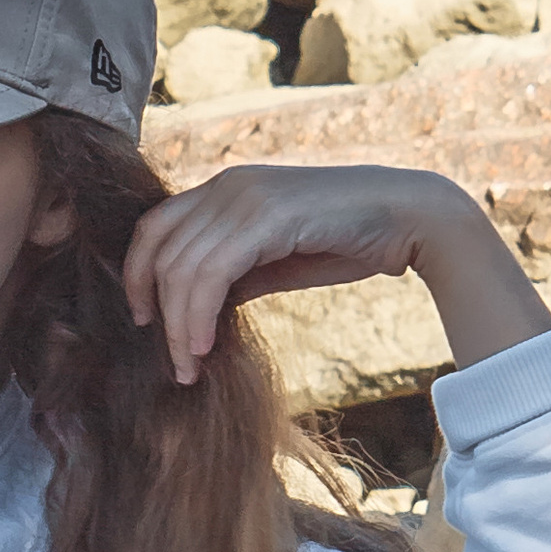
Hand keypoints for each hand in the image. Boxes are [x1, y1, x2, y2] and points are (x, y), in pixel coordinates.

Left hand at [123, 164, 550, 383]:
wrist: (412, 220)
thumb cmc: (347, 240)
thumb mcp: (274, 261)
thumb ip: (233, 276)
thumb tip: (193, 312)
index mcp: (225, 187)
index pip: (154, 228)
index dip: (138, 275)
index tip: (144, 320)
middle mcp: (228, 184)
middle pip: (160, 251)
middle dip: (156, 312)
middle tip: (174, 363)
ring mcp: (246, 196)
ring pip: (181, 268)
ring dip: (178, 327)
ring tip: (190, 367)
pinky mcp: (268, 216)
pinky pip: (210, 273)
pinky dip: (198, 315)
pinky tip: (205, 348)